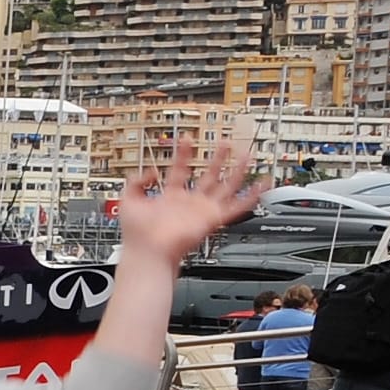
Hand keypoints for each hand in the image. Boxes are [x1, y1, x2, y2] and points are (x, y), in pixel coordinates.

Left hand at [114, 135, 262, 267]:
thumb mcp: (129, 199)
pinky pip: (238, 207)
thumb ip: (136, 181)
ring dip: (237, 171)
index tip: (187, 139)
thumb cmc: (137, 233)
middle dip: (217, 159)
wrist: (148, 251)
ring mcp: (203, 210)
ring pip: (226, 186)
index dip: (183, 154)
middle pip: (208, 175)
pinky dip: (251, 197)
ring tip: (246, 155)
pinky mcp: (213, 219)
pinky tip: (261, 184)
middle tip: (225, 143)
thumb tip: (150, 171)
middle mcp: (190, 203)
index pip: (179, 169)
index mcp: (170, 197)